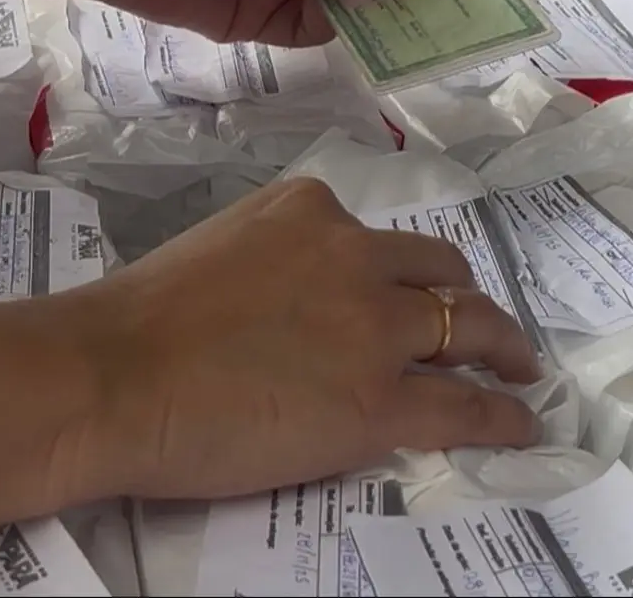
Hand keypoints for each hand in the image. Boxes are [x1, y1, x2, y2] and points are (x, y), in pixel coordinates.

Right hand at [59, 178, 540, 500]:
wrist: (112, 376)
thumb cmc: (135, 321)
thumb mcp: (216, 250)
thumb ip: (272, 261)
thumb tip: (296, 307)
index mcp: (309, 211)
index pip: (378, 240)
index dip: (404, 273)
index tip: (411, 294)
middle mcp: (355, 255)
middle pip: (442, 273)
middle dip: (467, 298)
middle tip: (482, 326)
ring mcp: (375, 328)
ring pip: (470, 329)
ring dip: (503, 348)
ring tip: (520, 368)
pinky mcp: (380, 400)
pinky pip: (465, 405)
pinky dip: (503, 413)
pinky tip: (520, 420)